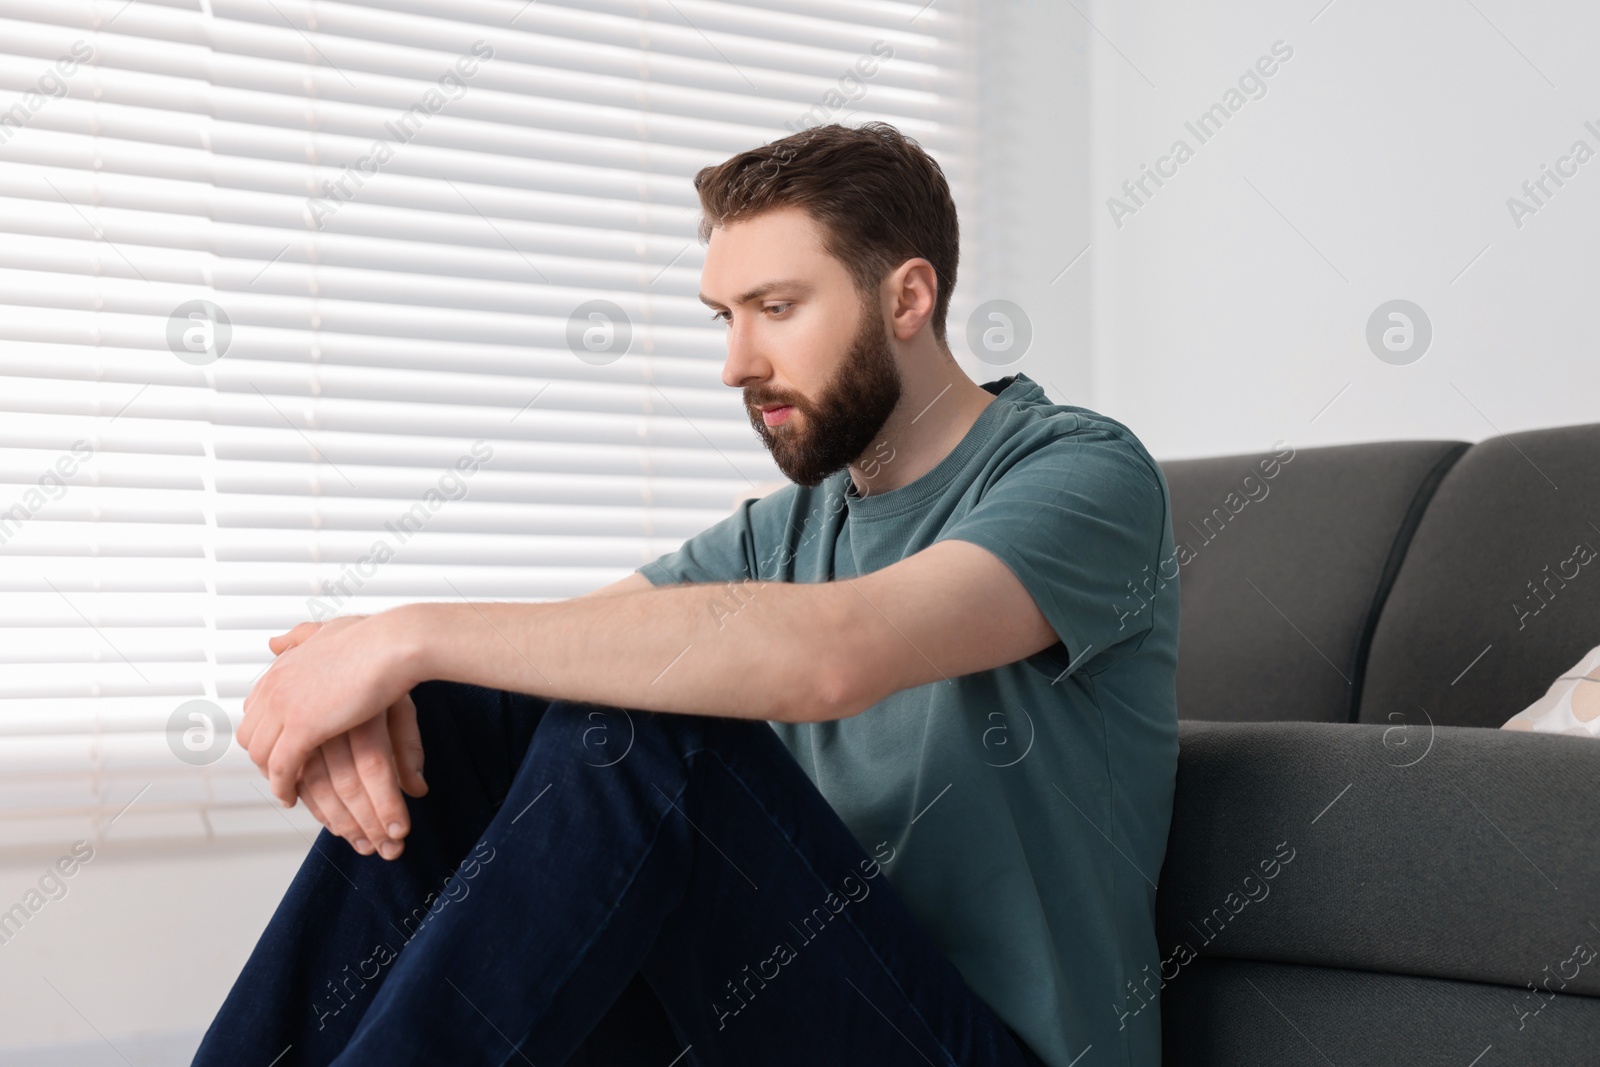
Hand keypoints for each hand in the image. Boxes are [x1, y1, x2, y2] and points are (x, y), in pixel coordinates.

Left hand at [263, 619, 428, 858]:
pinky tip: (291, 799)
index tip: (280, 746)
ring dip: (272, 778)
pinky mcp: (303, 728)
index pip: (255, 708)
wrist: (393, 643)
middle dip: (263, 758)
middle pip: (251, 735)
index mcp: (282, 665)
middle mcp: (275, 686)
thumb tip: (274, 642)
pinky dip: (283, 788)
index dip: (265, 732)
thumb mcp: (328, 629)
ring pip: (262, 755)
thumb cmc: (375, 635)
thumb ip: (301, 636)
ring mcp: (284, 706)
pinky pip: (282, 768)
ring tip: (287, 793)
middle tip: (282, 775)